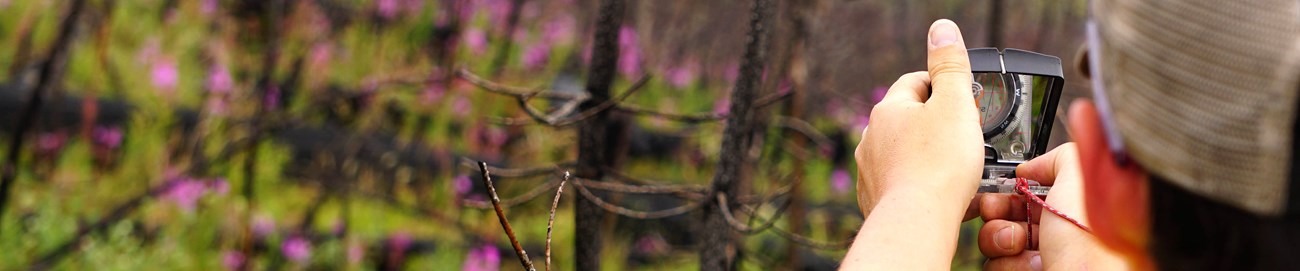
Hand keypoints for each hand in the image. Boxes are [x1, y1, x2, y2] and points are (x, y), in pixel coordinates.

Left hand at [854, 19, 982, 216]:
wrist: (916, 221)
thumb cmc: (938, 165)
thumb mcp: (954, 104)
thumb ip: (950, 65)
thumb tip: (942, 30)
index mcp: (889, 109)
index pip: (916, 82)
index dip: (944, 86)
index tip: (964, 99)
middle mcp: (871, 137)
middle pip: (910, 119)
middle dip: (937, 124)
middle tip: (966, 136)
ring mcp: (870, 169)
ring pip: (905, 153)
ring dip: (928, 156)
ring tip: (957, 168)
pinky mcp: (875, 198)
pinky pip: (902, 183)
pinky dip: (920, 184)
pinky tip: (941, 193)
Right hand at [977, 143, 1124, 269]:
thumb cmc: (1090, 237)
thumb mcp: (1079, 176)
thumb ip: (1058, 157)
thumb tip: (1031, 167)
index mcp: (1065, 206)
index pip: (1024, 192)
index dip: (1008, 188)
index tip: (1002, 188)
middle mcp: (1052, 232)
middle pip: (1003, 214)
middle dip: (996, 211)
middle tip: (999, 213)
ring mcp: (1037, 256)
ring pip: (994, 241)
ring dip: (999, 239)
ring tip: (1020, 244)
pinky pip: (996, 266)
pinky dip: (1007, 264)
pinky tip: (1030, 265)